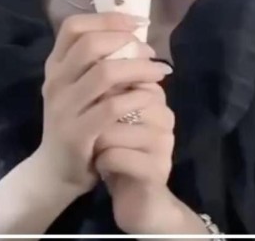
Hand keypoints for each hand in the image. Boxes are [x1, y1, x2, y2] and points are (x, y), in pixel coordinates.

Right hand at [34, 13, 172, 195]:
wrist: (54, 173)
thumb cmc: (77, 120)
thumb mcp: (79, 87)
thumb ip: (97, 61)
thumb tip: (135, 33)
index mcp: (55, 65)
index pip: (74, 27)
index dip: (108, 18)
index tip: (137, 23)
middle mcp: (55, 82)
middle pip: (90, 44)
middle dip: (126, 42)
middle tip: (150, 51)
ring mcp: (63, 108)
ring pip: (105, 72)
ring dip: (138, 67)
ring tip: (159, 71)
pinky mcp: (77, 133)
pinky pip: (112, 107)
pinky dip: (136, 96)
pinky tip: (150, 96)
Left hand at [93, 65, 176, 233]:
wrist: (137, 199)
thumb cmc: (120, 150)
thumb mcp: (114, 115)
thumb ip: (109, 87)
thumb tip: (89, 55)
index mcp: (154, 95)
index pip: (129, 72)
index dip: (103, 83)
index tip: (91, 99)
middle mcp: (164, 114)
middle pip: (122, 95)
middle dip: (98, 106)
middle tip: (90, 121)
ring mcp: (164, 142)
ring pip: (116, 127)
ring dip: (98, 137)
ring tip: (96, 145)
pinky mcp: (157, 170)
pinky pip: (118, 155)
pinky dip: (102, 160)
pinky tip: (101, 164)